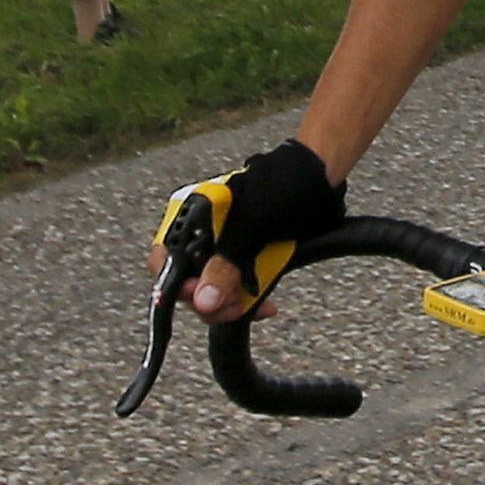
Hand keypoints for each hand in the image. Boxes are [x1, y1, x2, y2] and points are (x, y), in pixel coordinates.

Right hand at [152, 138, 343, 320]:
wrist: (320, 178)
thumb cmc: (283, 187)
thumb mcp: (251, 227)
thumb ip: (226, 264)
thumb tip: (203, 301)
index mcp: (192, 217)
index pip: (164, 260)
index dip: (177, 285)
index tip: (201, 299)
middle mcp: (202, 234)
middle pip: (188, 283)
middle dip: (211, 301)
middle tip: (236, 307)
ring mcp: (224, 248)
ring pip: (213, 291)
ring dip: (233, 305)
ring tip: (260, 306)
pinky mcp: (245, 259)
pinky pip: (236, 289)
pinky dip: (248, 301)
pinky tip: (267, 306)